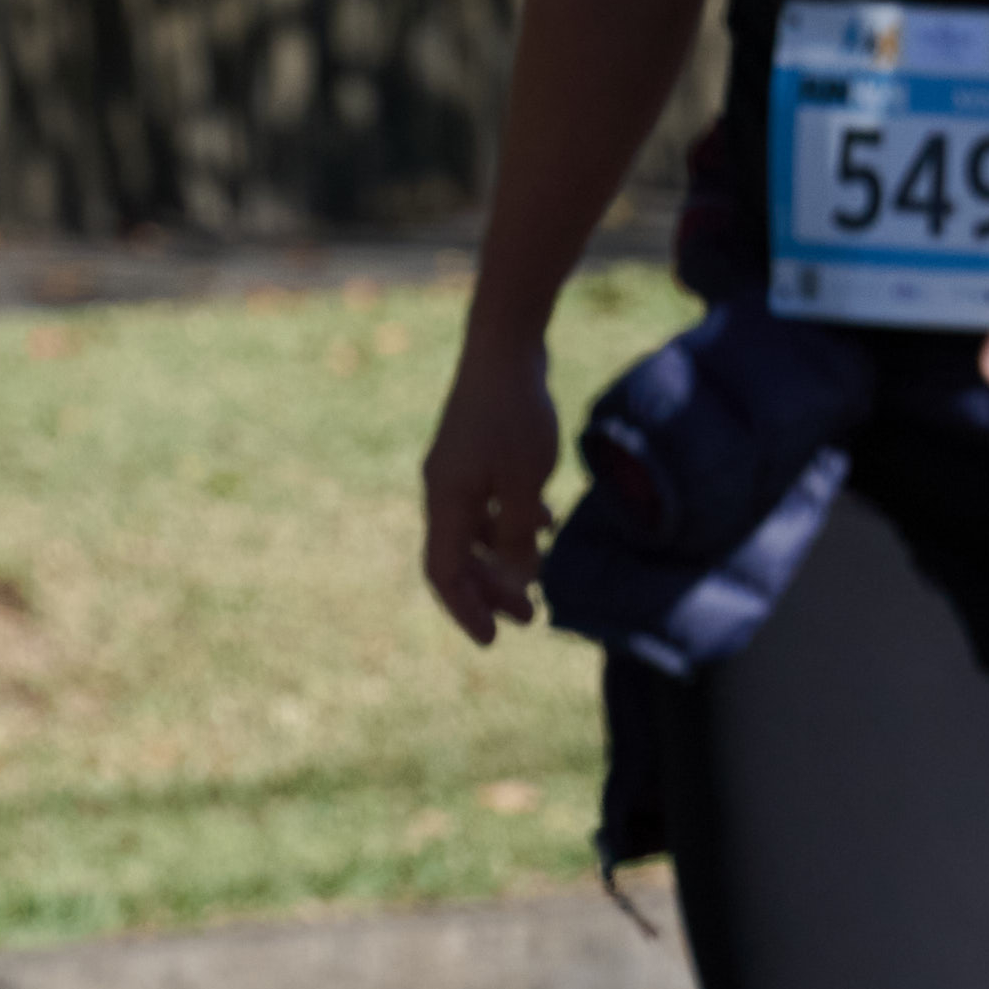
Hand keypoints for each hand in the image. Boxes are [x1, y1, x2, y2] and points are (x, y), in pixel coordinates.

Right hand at [419, 342, 566, 644]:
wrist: (503, 348)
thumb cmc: (515, 415)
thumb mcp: (524, 482)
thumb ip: (518, 534)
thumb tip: (518, 576)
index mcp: (447, 502)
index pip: (445, 573)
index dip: (465, 611)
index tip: (491, 640)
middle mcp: (443, 491)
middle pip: (459, 558)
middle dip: (492, 592)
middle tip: (531, 619)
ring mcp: (456, 471)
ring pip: (474, 532)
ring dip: (504, 560)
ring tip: (540, 580)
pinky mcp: (474, 453)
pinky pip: (486, 504)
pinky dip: (510, 524)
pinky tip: (545, 524)